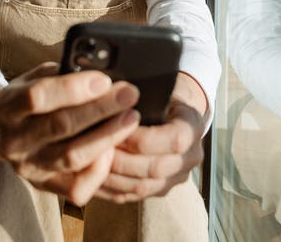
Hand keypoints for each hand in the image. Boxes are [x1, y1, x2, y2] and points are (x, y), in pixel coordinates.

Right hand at [0, 63, 140, 204]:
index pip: (38, 97)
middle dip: (100, 108)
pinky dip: (99, 168)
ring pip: (72, 157)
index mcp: (6, 107)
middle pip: (61, 126)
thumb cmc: (23, 97)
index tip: (104, 79)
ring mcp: (29, 167)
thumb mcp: (32, 77)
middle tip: (129, 94)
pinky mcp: (44, 187)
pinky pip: (77, 187)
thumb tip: (98, 70)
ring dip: (107, 136)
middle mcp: (14, 140)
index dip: (73, 88)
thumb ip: (59, 74)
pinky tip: (115, 149)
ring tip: (131, 118)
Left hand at [95, 72, 206, 202]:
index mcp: (193, 127)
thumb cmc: (161, 92)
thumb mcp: (159, 85)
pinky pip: (132, 196)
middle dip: (121, 159)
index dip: (139, 137)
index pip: (172, 140)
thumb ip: (144, 92)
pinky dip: (109, 187)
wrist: (174, 109)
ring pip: (142, 186)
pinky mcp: (159, 190)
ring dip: (112, 176)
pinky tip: (89, 175)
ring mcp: (175, 177)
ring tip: (88, 161)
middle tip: (93, 146)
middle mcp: (190, 157)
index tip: (112, 126)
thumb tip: (116, 93)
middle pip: (155, 168)